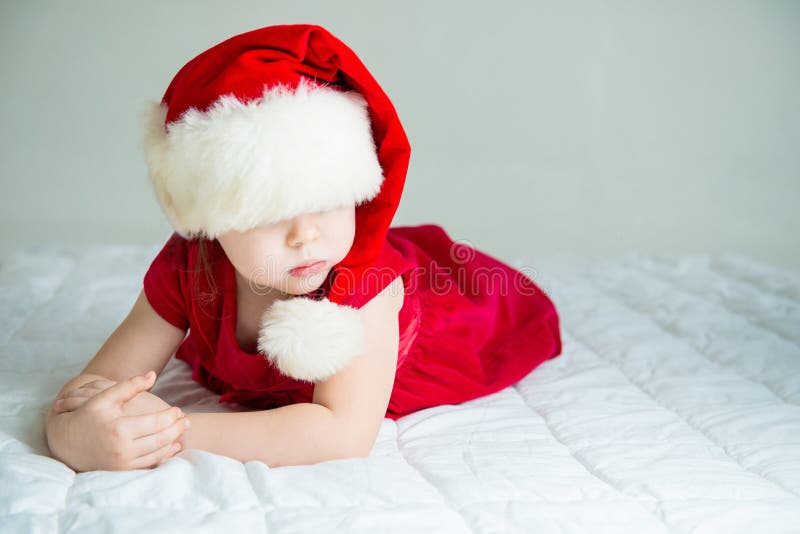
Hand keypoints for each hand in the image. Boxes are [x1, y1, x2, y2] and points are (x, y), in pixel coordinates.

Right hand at [46, 371, 188, 471]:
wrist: (65, 443)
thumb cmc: (86, 416)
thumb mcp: (104, 397)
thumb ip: (129, 385)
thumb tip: (153, 374)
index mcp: (119, 429)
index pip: (156, 423)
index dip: (171, 416)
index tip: (178, 410)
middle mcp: (122, 449)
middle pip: (161, 439)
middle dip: (177, 429)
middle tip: (186, 420)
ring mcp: (122, 463)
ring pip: (157, 453)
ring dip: (173, 442)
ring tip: (181, 430)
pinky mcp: (121, 472)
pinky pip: (149, 464)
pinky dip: (163, 456)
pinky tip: (172, 446)